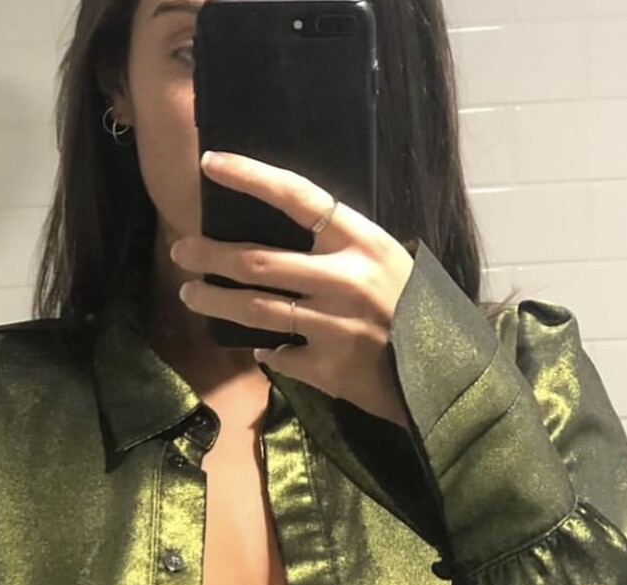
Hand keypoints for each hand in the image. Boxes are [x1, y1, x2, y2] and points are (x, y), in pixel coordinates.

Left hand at [170, 150, 416, 427]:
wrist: (444, 379)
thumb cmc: (416, 315)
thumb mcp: (389, 266)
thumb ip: (342, 252)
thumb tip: (282, 241)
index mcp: (364, 243)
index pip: (297, 197)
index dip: (251, 177)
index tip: (210, 163)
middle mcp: (345, 280)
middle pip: (259, 260)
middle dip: (212, 255)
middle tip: (182, 252)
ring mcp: (334, 326)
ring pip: (256, 309)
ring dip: (217, 301)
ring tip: (191, 296)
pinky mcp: (327, 367)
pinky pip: (280, 355)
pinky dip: (267, 353)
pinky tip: (261, 350)